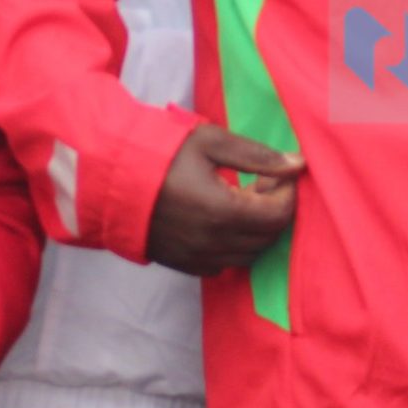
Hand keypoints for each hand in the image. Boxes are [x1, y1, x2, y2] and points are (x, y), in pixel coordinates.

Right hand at [145, 125, 302, 275]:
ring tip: (244, 199)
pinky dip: (235, 246)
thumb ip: (258, 156)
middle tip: (263, 182)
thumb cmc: (160, 154)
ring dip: (257, 229)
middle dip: (275, 209)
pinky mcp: (182, 264)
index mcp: (220, 211)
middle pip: (268, 237)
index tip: (279, 173)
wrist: (108, 179)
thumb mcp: (211, 142)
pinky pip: (224, 264)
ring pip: (249, 254)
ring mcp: (195, 257)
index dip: (287, 193)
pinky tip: (224, 220)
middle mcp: (210, 242)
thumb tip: (299, 164)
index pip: (279, 215)